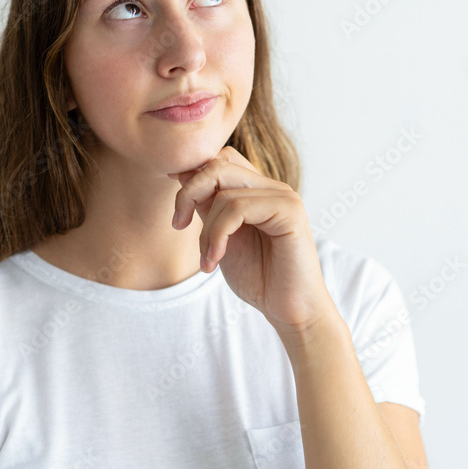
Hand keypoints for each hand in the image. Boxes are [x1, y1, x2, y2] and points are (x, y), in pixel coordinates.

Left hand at [168, 146, 337, 333]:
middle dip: (189, 193)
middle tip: (178, 225)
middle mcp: (272, 187)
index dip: (192, 178)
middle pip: (219, 165)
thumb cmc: (258, 276)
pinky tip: (215, 259)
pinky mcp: (290, 212)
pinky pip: (239, 208)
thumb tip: (180, 172)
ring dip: (205, 229)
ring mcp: (283, 197)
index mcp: (258, 190)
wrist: (288, 309)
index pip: (220, 159)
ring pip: (225, 191)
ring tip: (207, 259)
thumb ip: (206, 205)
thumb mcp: (220, 235)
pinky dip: (218, 234)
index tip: (178, 212)